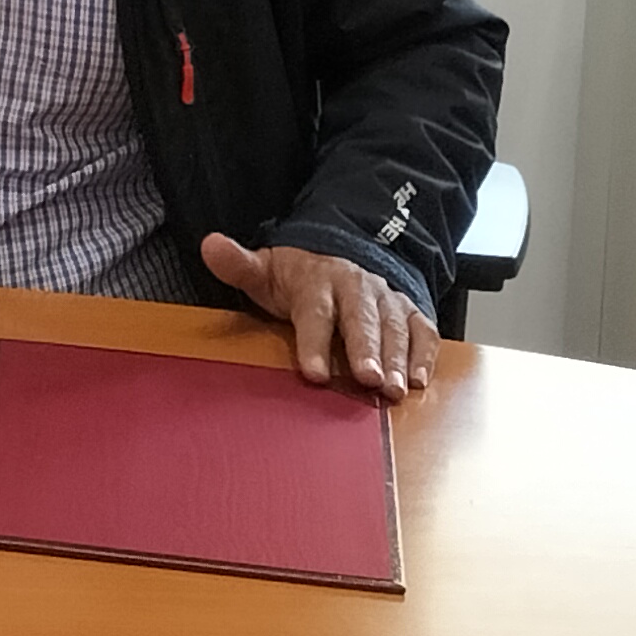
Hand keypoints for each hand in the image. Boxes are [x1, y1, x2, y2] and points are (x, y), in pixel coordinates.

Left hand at [200, 233, 434, 398]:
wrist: (344, 255)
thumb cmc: (299, 278)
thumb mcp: (265, 270)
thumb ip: (239, 265)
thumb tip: (210, 245)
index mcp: (318, 281)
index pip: (315, 312)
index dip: (314, 343)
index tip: (313, 373)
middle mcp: (356, 288)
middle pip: (362, 320)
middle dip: (366, 350)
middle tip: (368, 379)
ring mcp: (387, 300)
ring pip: (395, 327)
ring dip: (398, 358)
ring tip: (395, 389)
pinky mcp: (410, 312)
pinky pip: (422, 330)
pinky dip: (425, 354)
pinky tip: (421, 381)